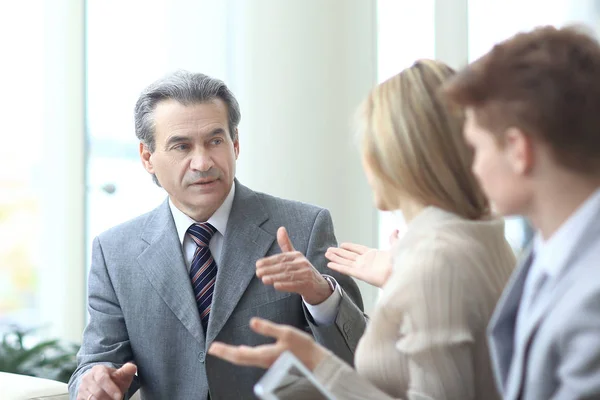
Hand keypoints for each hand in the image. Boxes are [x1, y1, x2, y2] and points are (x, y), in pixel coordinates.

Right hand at [77, 363, 136, 399]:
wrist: (101, 383)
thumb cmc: (113, 379)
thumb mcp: (121, 374)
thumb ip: (127, 371)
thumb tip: (132, 367)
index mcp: (97, 370)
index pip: (102, 379)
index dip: (111, 389)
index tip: (119, 397)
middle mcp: (87, 378)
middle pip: (97, 392)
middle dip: (109, 398)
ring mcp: (81, 388)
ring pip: (92, 399)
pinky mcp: (79, 397)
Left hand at [208, 317, 327, 370]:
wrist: (316, 363)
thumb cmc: (303, 348)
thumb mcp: (286, 333)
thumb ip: (268, 328)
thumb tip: (252, 322)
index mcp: (264, 355)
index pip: (239, 354)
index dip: (225, 351)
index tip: (213, 347)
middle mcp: (263, 362)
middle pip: (239, 359)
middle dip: (225, 353)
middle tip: (213, 349)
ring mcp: (267, 363)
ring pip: (245, 360)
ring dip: (233, 354)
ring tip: (223, 349)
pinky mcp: (272, 361)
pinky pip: (253, 359)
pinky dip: (243, 355)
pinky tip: (242, 352)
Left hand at [256, 227, 331, 304]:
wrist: (319, 285)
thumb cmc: (302, 270)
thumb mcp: (295, 256)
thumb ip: (286, 244)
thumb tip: (280, 228)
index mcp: (297, 255)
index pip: (281, 257)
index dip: (269, 261)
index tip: (257, 264)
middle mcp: (302, 263)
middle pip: (284, 266)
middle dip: (270, 269)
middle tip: (258, 272)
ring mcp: (306, 274)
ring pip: (288, 275)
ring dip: (275, 277)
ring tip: (264, 279)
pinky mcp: (307, 284)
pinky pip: (295, 285)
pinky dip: (285, 285)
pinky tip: (276, 286)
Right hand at [325, 230, 398, 287]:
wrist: (401, 274)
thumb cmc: (400, 262)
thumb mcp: (396, 247)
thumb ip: (393, 239)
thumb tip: (396, 230)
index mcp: (373, 254)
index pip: (358, 249)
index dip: (350, 246)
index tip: (342, 244)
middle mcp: (365, 261)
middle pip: (349, 255)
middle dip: (339, 252)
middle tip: (329, 250)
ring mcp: (362, 267)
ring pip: (345, 261)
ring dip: (336, 258)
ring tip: (326, 254)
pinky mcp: (360, 274)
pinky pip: (346, 269)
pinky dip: (338, 266)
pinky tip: (330, 264)